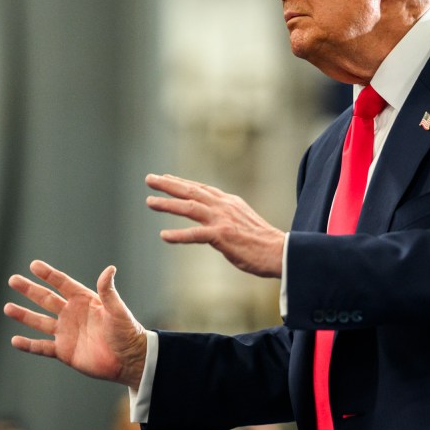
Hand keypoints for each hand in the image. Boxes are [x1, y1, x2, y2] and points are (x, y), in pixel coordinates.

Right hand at [4, 260, 147, 386]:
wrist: (128, 360)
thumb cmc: (127, 332)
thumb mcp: (117, 310)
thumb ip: (108, 292)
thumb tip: (109, 269)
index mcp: (85, 301)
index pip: (63, 284)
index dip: (49, 274)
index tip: (34, 265)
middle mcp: (72, 314)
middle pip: (46, 299)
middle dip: (30, 290)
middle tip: (13, 280)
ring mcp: (66, 333)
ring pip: (40, 321)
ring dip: (24, 315)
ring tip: (8, 308)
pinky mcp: (64, 351)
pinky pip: (42, 347)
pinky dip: (28, 345)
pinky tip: (14, 340)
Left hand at [145, 173, 284, 277]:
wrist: (280, 251)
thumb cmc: (263, 241)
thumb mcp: (244, 220)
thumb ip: (228, 215)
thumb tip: (216, 219)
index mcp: (230, 202)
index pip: (201, 188)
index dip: (182, 182)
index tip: (166, 178)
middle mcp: (224, 206)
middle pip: (191, 191)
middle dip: (168, 184)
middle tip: (149, 178)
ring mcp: (222, 220)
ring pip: (189, 207)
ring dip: (167, 204)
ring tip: (149, 201)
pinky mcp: (222, 236)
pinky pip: (195, 234)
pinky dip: (178, 235)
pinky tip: (163, 236)